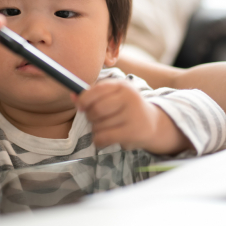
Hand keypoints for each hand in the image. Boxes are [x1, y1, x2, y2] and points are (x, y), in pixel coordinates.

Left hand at [75, 78, 190, 154]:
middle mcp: (129, 97)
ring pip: (98, 126)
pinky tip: (105, 139)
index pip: (95, 91)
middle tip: (97, 119)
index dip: (83, 100)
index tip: (80, 107)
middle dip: (90, 117)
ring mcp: (133, 115)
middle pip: (95, 110)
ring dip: (97, 130)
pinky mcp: (133, 132)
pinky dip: (99, 140)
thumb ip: (91, 95)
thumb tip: (72, 95)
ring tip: (108, 128)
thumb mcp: (112, 97)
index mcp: (122, 85)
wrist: (153, 124)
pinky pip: (103, 138)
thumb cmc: (126, 108)